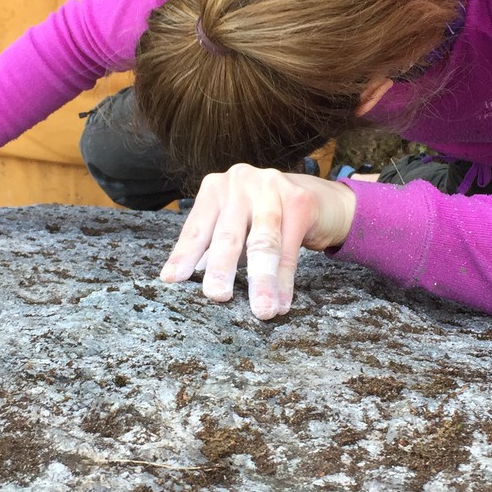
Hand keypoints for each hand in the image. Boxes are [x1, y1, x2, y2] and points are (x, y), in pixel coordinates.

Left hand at [159, 165, 356, 320]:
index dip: (184, 255)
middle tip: (216, 296)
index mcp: (215, 189)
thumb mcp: (236, 227)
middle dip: (222, 268)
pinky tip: (283, 303)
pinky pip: (291, 248)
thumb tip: (190, 280)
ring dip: (262, 280)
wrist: (320, 199)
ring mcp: (270, 187)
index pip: (196, 228)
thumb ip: (215, 248)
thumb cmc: (267, 216)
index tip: (172, 281)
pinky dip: (286, 280)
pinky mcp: (299, 200)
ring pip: (262, 242)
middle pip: (228, 234)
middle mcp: (239, 182)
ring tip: (261, 310)